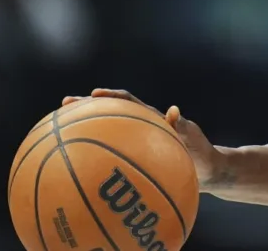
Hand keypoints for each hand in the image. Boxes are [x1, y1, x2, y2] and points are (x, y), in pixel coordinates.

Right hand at [62, 89, 226, 190]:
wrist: (208, 173)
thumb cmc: (202, 154)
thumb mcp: (193, 140)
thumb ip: (182, 126)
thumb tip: (173, 110)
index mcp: (153, 119)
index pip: (129, 102)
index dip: (112, 97)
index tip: (93, 94)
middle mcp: (142, 129)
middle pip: (110, 114)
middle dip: (86, 107)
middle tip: (63, 105)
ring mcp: (138, 144)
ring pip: (108, 135)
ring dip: (86, 131)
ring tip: (59, 133)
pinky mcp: (138, 160)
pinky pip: (114, 158)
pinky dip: (96, 160)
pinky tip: (78, 171)